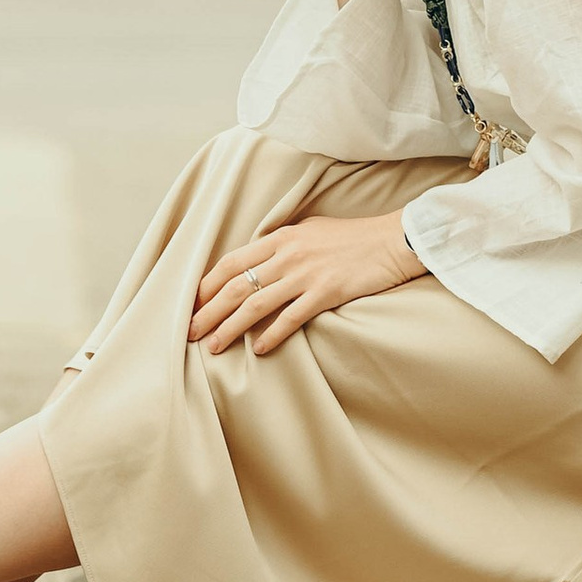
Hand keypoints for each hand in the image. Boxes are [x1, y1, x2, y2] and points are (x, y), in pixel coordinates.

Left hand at [189, 212, 426, 355]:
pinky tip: (258, 350)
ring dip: (229, 328)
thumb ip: (283, 246)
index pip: (232, 261)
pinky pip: (290, 318)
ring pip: (255, 304)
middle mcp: (288, 254)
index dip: (208, 285)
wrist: (393, 241)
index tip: (192, 305)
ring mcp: (305, 274)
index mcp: (281, 237)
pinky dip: (271, 335)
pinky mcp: (326, 293)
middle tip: (188, 332)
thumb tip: (258, 263)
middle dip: (208, 311)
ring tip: (213, 346)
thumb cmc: (353, 238)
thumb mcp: (311, 231)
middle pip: (236, 285)